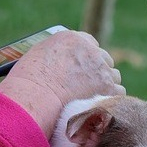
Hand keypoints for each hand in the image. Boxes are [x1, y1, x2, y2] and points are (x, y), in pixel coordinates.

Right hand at [0, 30, 124, 136]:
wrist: (34, 99)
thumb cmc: (28, 84)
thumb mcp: (38, 59)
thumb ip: (56, 57)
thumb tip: (62, 67)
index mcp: (72, 39)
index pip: (89, 43)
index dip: (87, 58)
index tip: (83, 68)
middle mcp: (90, 50)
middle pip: (104, 59)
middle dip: (97, 71)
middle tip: (88, 86)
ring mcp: (101, 68)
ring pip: (113, 76)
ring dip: (105, 85)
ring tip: (91, 99)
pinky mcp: (108, 87)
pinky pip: (118, 92)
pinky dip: (110, 99)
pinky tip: (98, 107)